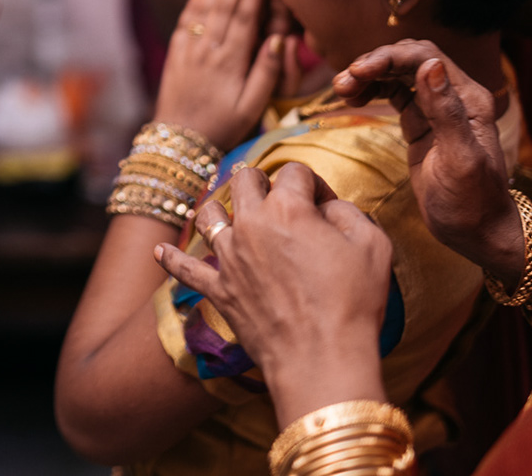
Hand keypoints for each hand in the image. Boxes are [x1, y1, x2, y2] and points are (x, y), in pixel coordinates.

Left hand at [154, 0, 290, 149]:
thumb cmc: (224, 128)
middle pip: (224, 7)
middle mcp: (208, 51)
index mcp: (230, 62)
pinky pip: (184, 25)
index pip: (244, 18)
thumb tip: (279, 38)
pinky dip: (193, 6)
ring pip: (203, 12)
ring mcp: (189, 53)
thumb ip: (267, 71)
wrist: (179, 144)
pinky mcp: (175, 58)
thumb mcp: (253, 106)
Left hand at [155, 164, 391, 425]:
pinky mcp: (219, 290)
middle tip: (275, 195)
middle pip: (244, 180)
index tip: (326, 204)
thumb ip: (349, 213)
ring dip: (217, 207)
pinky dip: (171, 259)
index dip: (314, 183)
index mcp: (288, 208)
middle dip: (261, 181)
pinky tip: (159, 252)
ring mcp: (229, 257)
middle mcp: (251, 224)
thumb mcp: (372, 245)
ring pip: (208, 215)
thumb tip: (329, 208)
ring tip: (223, 210)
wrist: (322, 358)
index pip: (295, 172)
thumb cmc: (352, 302)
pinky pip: (184, 271)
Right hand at [335, 42, 521, 279]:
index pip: (425, 57)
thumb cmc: (472, 201)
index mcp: (469, 98)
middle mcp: (453, 96)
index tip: (358, 71)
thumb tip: (430, 66)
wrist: (477, 232)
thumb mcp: (460, 159)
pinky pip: (393, 92)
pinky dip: (372, 89)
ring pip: (398, 73)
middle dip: (374, 63)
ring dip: (368, 75)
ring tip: (341, 90)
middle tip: (343, 83)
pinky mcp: (419, 122)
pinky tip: (354, 98)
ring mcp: (435, 108)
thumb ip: (446, 111)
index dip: (389, 57)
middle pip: (409, 59)